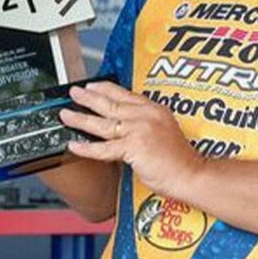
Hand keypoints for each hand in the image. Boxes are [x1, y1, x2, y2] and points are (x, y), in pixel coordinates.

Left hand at [59, 81, 202, 196]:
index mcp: (154, 109)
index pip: (125, 94)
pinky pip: (104, 148)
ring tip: (65, 114)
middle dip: (88, 97)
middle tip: (74, 92)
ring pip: (103, 123)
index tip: (93, 85)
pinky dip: (86, 147)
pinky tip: (74, 144)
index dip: (106, 88)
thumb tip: (121, 127)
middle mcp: (146, 115)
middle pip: (111, 104)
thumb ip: (144, 125)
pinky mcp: (134, 147)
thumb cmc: (179, 158)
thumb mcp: (164, 131)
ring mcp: (139, 130)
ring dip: (81, 118)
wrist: (192, 173)